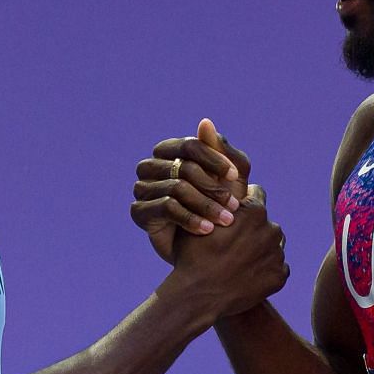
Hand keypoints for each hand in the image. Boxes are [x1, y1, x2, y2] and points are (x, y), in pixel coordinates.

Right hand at [132, 120, 252, 262]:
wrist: (207, 250)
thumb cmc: (220, 208)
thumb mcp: (230, 183)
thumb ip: (222, 153)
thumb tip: (205, 122)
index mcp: (170, 152)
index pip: (189, 145)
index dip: (213, 159)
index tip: (235, 176)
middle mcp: (152, 166)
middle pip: (183, 167)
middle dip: (213, 187)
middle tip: (235, 206)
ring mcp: (143, 188)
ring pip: (176, 188)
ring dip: (205, 205)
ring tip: (226, 221)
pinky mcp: (139, 211)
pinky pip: (166, 208)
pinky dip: (190, 218)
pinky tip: (207, 230)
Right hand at [163, 182, 287, 320]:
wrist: (198, 296)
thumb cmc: (192, 255)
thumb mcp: (198, 218)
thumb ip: (215, 200)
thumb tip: (221, 183)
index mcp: (254, 210)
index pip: (257, 194)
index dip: (242, 204)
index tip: (233, 215)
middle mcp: (271, 229)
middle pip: (265, 222)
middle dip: (253, 229)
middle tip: (233, 243)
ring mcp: (277, 254)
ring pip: (273, 245)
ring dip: (261, 249)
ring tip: (239, 261)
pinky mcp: (279, 276)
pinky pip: (276, 268)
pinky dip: (264, 271)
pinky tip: (245, 276)